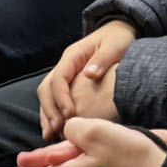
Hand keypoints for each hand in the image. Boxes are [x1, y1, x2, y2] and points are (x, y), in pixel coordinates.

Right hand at [37, 20, 136, 139]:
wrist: (120, 31)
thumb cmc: (118, 38)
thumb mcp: (114, 45)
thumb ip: (102, 58)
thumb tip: (89, 74)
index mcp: (73, 55)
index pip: (59, 78)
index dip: (61, 97)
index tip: (70, 114)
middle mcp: (65, 65)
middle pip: (47, 88)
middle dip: (50, 110)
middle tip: (59, 129)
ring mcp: (66, 74)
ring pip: (47, 96)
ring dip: (47, 115)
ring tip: (51, 135)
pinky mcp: (70, 83)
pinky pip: (55, 99)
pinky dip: (53, 114)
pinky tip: (56, 130)